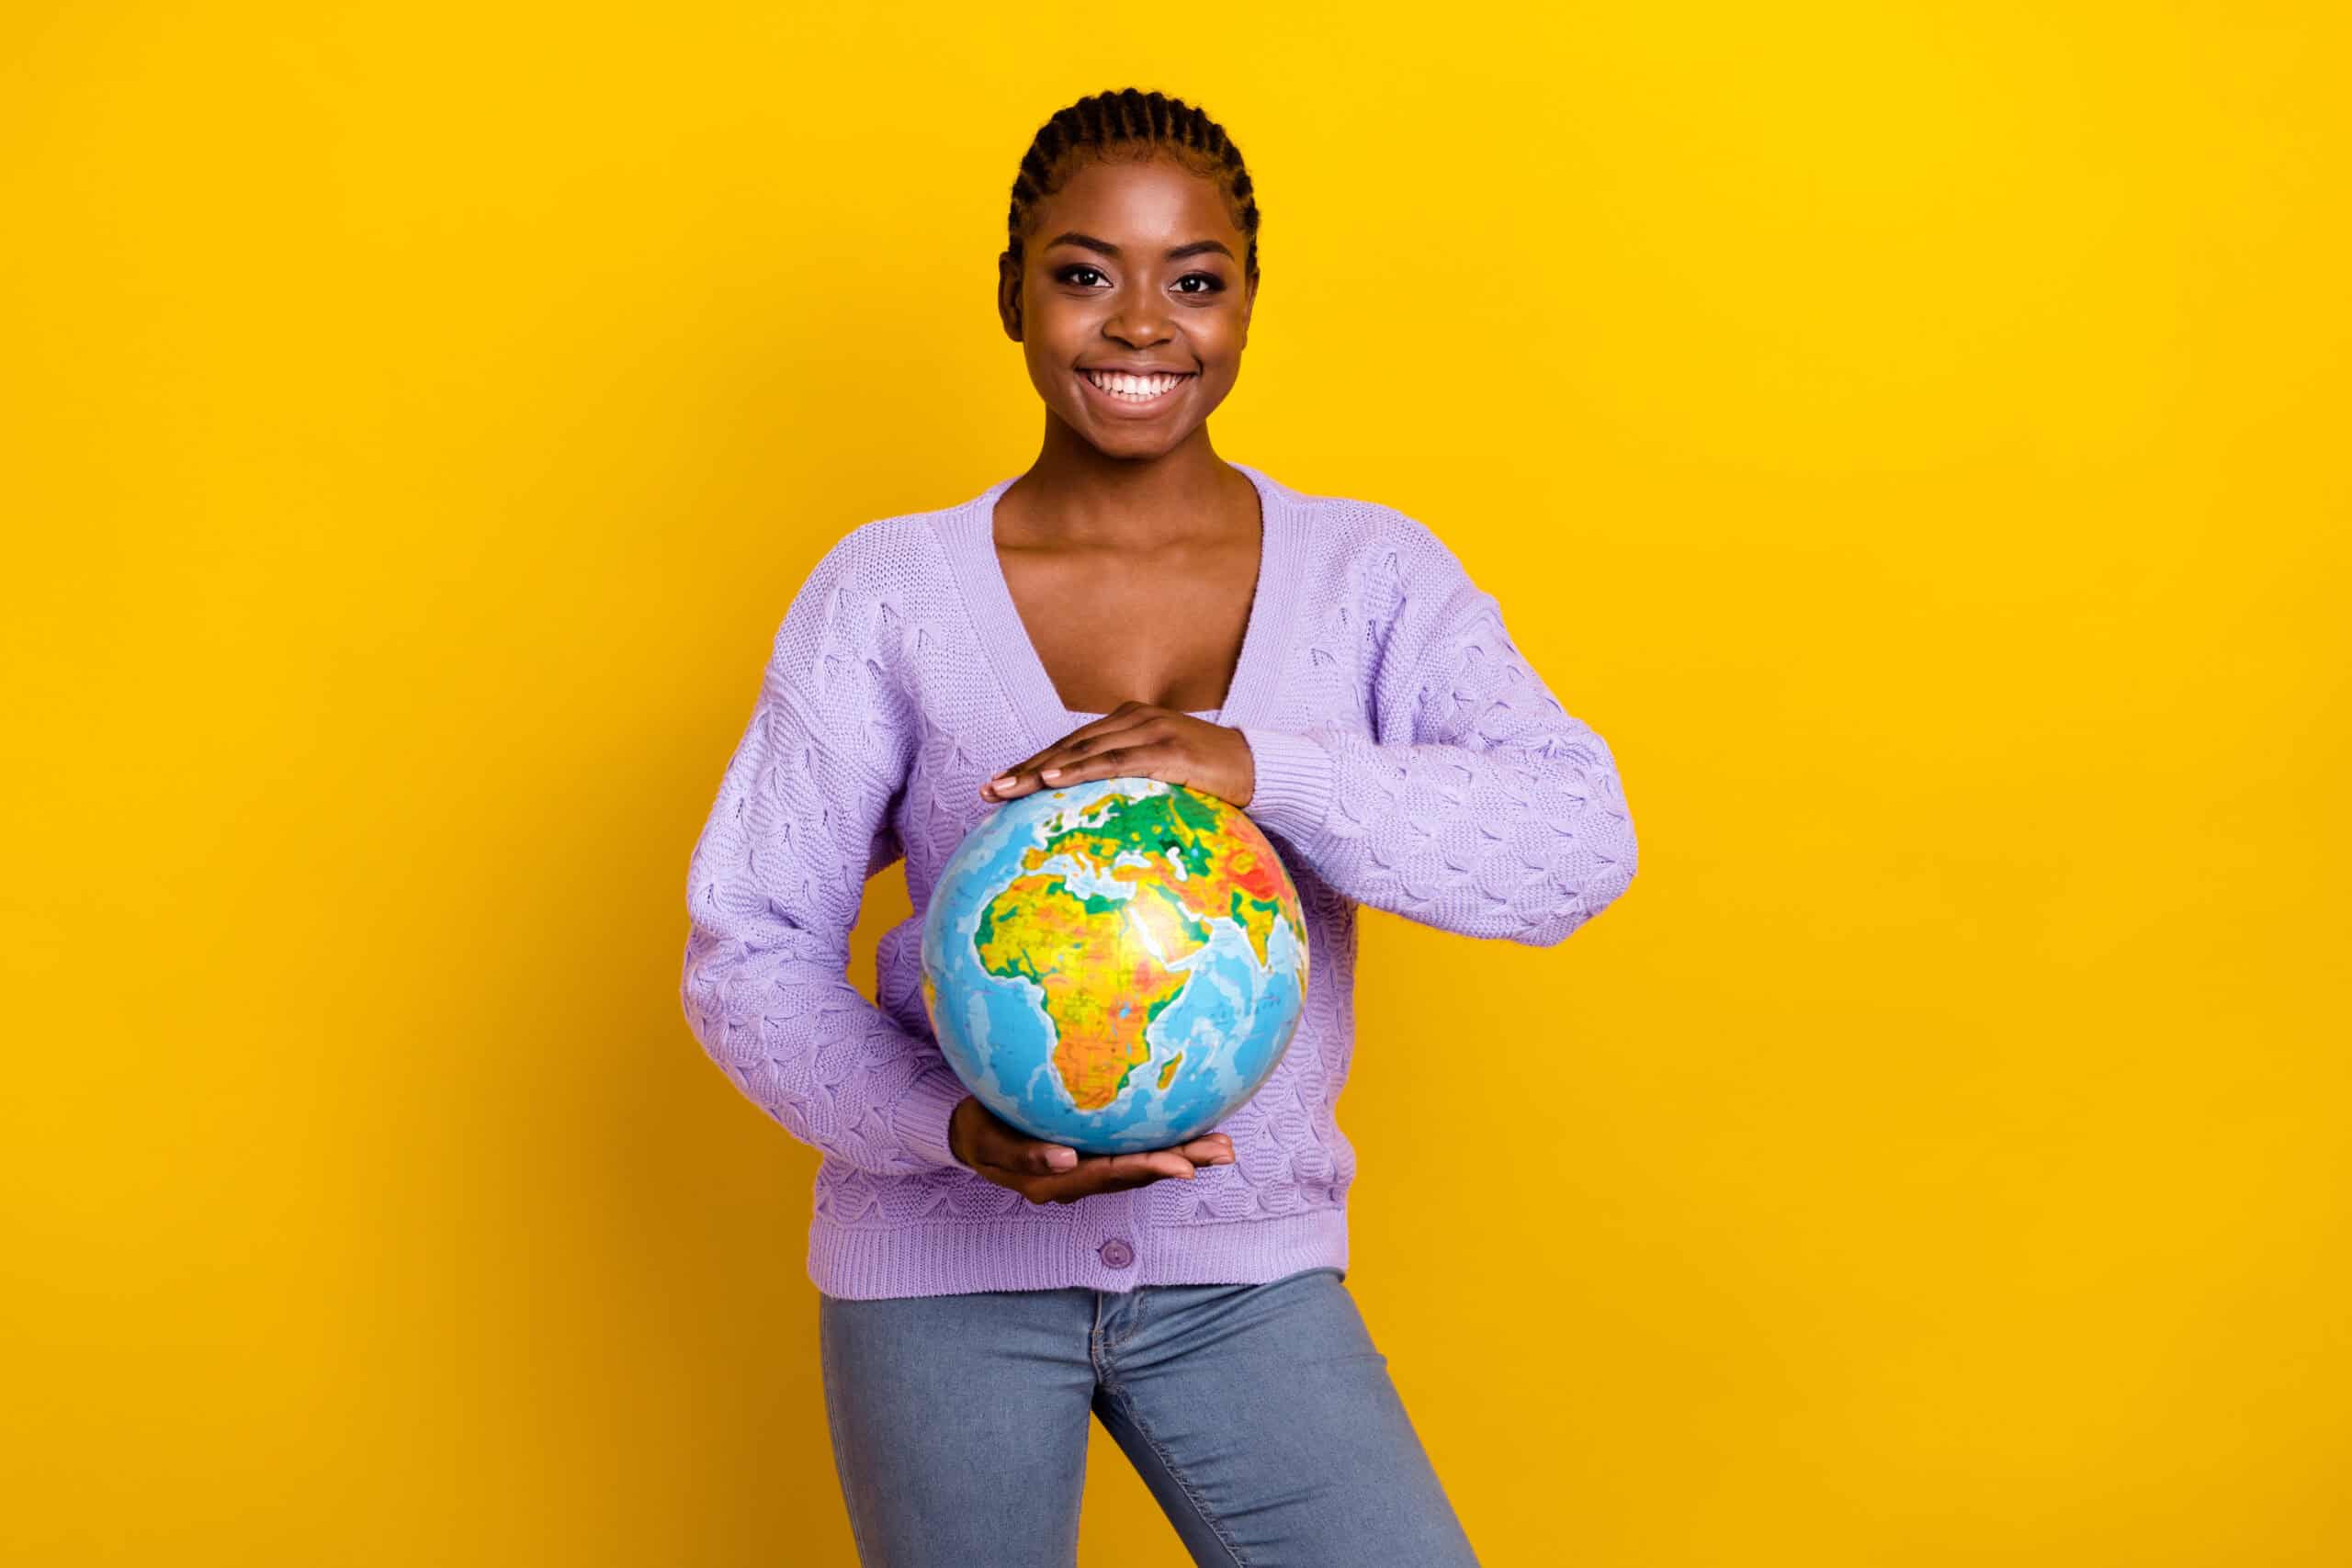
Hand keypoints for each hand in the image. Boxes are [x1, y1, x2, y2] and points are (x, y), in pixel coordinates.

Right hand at [949, 1095, 1234, 1205]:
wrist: (971, 1134)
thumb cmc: (978, 1131)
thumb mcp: (988, 1142)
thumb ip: (1023, 1156)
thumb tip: (1065, 1160)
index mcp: (1058, 1183)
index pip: (1110, 1176)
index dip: (1148, 1170)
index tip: (1183, 1166)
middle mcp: (1082, 1180)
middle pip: (1138, 1174)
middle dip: (1184, 1163)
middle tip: (1223, 1152)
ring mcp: (1091, 1167)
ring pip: (1143, 1164)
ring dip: (1186, 1155)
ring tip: (1224, 1146)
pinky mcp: (1096, 1151)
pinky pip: (1135, 1147)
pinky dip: (1167, 1140)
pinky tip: (1196, 1125)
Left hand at [979, 703, 1255, 806]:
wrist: (1260, 766)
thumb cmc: (1212, 781)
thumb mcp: (1164, 779)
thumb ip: (1131, 788)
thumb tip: (1098, 825)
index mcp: (1126, 723)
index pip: (1070, 745)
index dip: (1033, 764)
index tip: (999, 784)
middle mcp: (1132, 719)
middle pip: (1067, 745)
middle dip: (1025, 769)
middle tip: (988, 790)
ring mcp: (1148, 731)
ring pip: (1082, 751)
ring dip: (1041, 771)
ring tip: (1007, 789)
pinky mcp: (1165, 749)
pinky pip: (1114, 762)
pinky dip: (1080, 769)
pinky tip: (1053, 779)